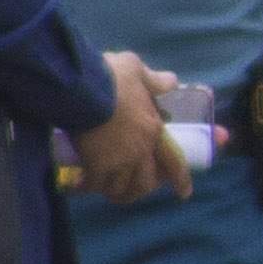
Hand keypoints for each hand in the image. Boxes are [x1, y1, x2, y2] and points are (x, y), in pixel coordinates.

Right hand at [74, 52, 191, 204]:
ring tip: (103, 190)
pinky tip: (78, 185)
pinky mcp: (96, 166)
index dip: (181, 179)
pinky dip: (87, 187)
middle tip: (127, 192)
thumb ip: (154, 80)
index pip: (174, 161)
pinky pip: (94, 185)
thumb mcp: (137, 70)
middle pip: (144, 183)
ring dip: (113, 191)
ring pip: (119, 188)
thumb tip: (171, 81)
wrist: (83, 88)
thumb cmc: (112, 77)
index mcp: (154, 131)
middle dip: (137, 192)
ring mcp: (118, 161)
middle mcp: (140, 151)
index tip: (184, 193)